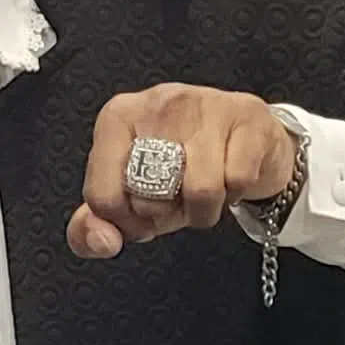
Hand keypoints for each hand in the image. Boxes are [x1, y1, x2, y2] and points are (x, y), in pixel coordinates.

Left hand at [66, 83, 298, 258]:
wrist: (248, 143)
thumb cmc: (182, 169)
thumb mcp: (133, 195)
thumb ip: (96, 224)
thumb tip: (102, 242)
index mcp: (116, 117)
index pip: (102, 194)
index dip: (126, 223)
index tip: (142, 217)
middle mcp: (156, 102)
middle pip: (151, 195)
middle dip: (167, 215)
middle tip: (177, 200)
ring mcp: (205, 104)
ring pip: (200, 189)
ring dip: (204, 210)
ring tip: (204, 193)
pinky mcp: (247, 115)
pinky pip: (238, 179)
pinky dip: (236, 194)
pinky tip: (230, 179)